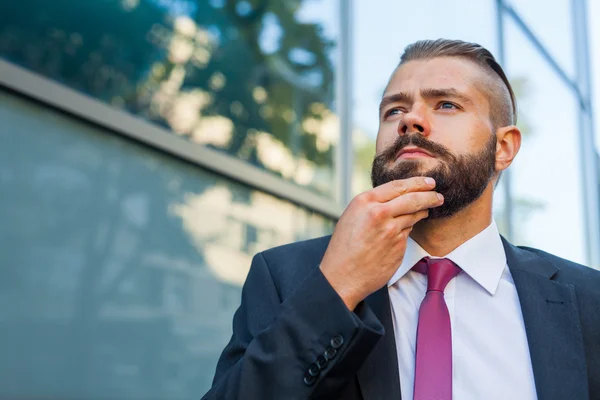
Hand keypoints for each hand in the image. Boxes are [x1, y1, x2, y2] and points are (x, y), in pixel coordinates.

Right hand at [320, 177, 442, 309]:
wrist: (342, 275)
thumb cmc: (343, 246)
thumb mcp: (351, 216)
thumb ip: (372, 205)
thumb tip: (394, 197)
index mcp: (365, 202)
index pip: (398, 186)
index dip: (417, 182)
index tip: (429, 182)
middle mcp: (379, 213)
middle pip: (413, 199)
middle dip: (430, 195)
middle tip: (438, 196)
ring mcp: (391, 230)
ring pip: (414, 215)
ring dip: (422, 212)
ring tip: (426, 211)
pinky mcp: (398, 246)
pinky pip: (408, 232)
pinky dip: (408, 230)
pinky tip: (402, 232)